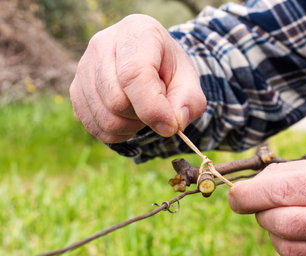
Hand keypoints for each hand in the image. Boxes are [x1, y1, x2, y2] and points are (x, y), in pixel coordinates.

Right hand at [70, 14, 205, 142]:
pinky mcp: (76, 89)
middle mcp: (103, 44)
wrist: (149, 61)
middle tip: (158, 107)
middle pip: (116, 101)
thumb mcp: (188, 81)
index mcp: (136, 32)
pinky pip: (94, 126)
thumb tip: (173, 123)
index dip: (152, 108)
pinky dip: (117, 133)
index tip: (170, 127)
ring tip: (143, 111)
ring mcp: (84, 67)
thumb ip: (188, 101)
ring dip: (131, 127)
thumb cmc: (169, 70)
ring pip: (104, 117)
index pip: (134, 74)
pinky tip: (129, 119)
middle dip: (143, 117)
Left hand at [228, 156, 305, 255]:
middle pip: (282, 223)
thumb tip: (249, 189)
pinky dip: (290, 251)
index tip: (235, 196)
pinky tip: (303, 238)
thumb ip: (290, 174)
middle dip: (263, 213)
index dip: (250, 194)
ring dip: (275, 233)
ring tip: (288, 219)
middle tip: (267, 205)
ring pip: (287, 249)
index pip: (284, 192)